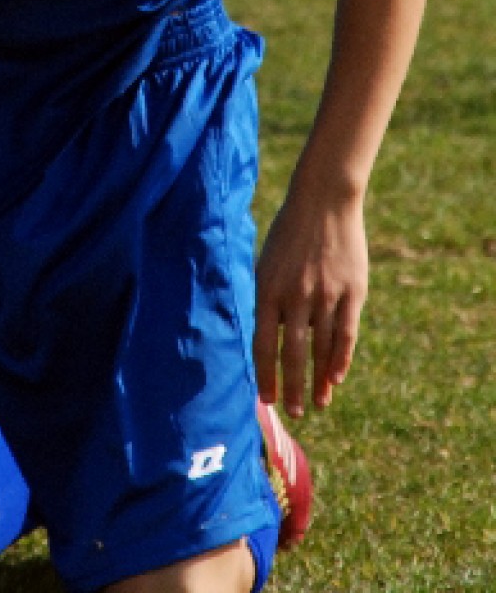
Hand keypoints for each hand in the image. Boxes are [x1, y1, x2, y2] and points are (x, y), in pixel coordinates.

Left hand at [254, 186, 367, 417]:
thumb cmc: (289, 233)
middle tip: (294, 412)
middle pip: (293, 353)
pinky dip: (340, 358)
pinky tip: (336, 378)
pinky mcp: (352, 291)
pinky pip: (346, 333)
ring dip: (319, 380)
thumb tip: (266, 338)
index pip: (263, 343)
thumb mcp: (267, 262)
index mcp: (268, 289)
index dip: (265, 374)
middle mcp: (296, 295)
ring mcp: (326, 294)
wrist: (323, 201)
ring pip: (322, 349)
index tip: (266, 399)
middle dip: (292, 387)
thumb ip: (267, 299)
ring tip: (318, 403)